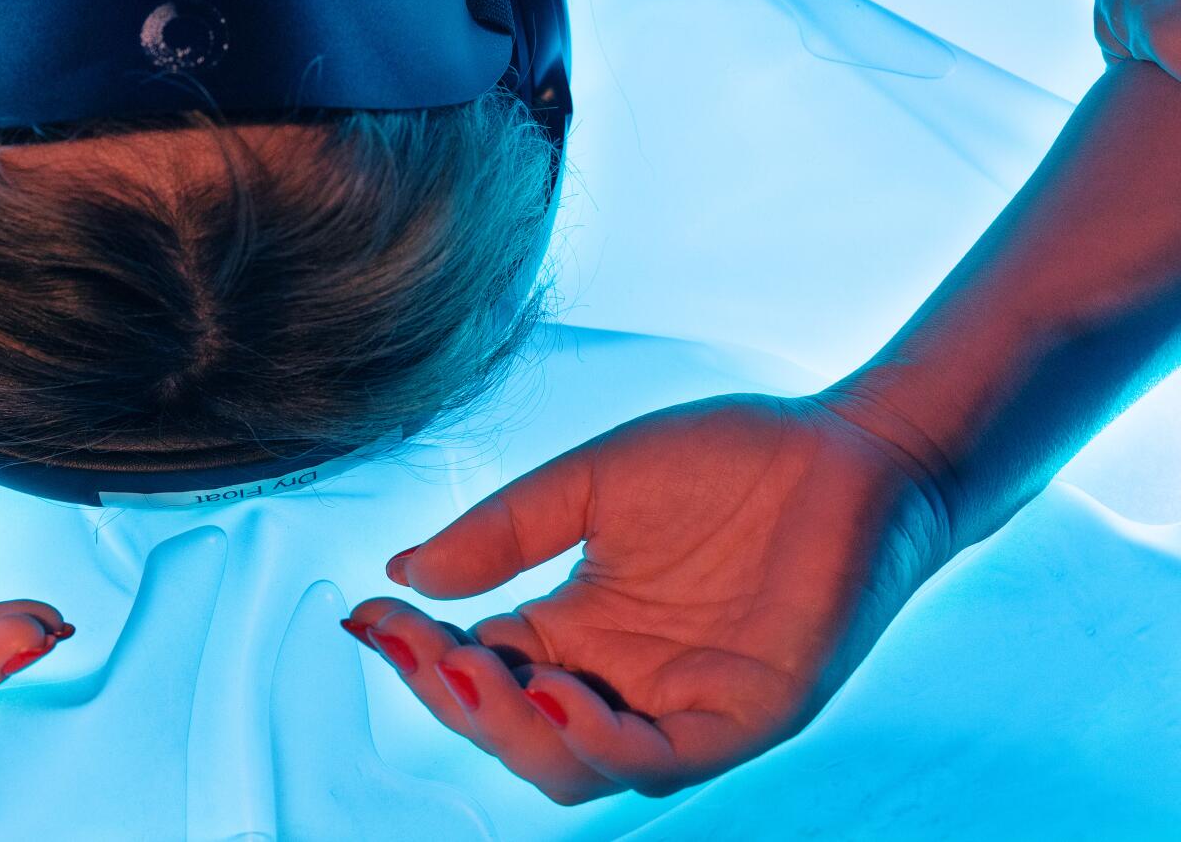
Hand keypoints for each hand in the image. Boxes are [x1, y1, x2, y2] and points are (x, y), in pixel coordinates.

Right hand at [344, 393, 953, 802]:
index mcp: (579, 632)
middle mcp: (623, 683)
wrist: (848, 445)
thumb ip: (505, 532)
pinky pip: (664, 760)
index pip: (478, 667)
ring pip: (576, 767)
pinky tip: (554, 695)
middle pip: (513, 734)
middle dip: (452, 700)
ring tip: (467, 672)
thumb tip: (404, 573)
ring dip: (512, 731)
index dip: (416, 653)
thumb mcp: (590, 485)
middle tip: (415, 647)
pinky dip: (602, 741)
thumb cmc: (727, 460)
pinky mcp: (749, 715)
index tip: (366, 616)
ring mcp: (683, 706)